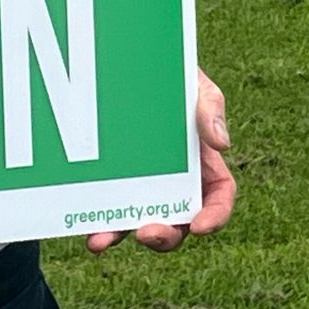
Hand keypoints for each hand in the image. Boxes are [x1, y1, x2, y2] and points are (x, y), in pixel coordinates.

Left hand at [87, 68, 236, 253]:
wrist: (130, 67)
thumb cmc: (172, 78)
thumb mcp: (195, 84)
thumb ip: (210, 106)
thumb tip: (222, 143)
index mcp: (203, 165)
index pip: (218, 198)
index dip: (215, 217)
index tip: (200, 226)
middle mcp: (174, 184)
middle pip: (177, 224)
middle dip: (165, 236)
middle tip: (146, 233)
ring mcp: (141, 186)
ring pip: (136, 223)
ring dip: (120, 236)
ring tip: (100, 240)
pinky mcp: (112, 183)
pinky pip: (106, 210)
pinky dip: (97, 224)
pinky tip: (85, 228)